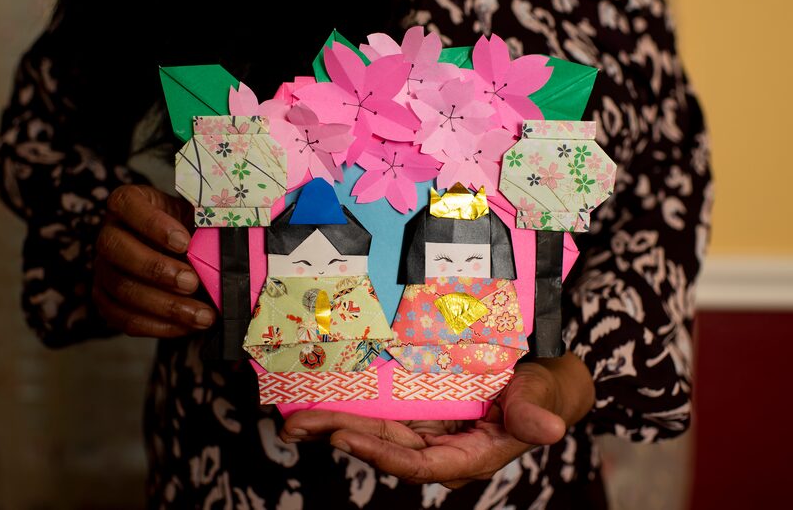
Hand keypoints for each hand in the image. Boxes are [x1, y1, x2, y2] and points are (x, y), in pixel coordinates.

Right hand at [92, 185, 215, 336]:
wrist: (185, 252)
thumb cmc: (192, 229)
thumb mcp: (201, 217)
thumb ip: (208, 224)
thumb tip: (230, 243)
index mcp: (129, 203)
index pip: (126, 204)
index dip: (152, 224)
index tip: (184, 242)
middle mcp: (109, 233)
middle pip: (116, 249)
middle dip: (156, 269)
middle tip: (192, 282)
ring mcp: (104, 268)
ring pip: (121, 289)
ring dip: (165, 306)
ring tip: (202, 315)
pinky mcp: (107, 299)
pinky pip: (124, 318)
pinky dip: (158, 326)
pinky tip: (187, 326)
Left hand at [281, 352, 594, 488]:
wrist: (539, 378)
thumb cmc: (544, 391)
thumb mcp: (543, 397)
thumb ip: (536, 414)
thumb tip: (551, 431)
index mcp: (468, 455)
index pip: (418, 463)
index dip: (380, 453)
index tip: (344, 437)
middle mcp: (440, 447)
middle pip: (384, 446)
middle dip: (339, 435)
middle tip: (296, 425)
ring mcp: (426, 428)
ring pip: (375, 430)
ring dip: (333, 423)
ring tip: (292, 420)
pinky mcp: (418, 409)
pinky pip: (380, 411)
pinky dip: (349, 406)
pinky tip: (317, 401)